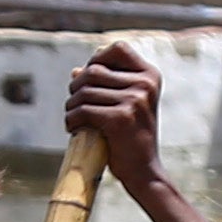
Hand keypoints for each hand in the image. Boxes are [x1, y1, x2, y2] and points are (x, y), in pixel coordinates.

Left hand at [67, 40, 167, 190]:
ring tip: (74, 119)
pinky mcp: (121, 118)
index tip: (88, 79)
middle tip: (75, 105)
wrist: (144, 173)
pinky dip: (72, 119)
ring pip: (84, 91)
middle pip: (94, 70)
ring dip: (71, 106)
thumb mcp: (125, 106)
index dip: (97, 59)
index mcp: (150, 76)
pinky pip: (83, 110)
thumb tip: (76, 71)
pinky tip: (73, 128)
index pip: (118, 49)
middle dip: (76, 87)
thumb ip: (105, 86)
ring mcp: (134, 100)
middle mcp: (145, 84)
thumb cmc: (131, 139)